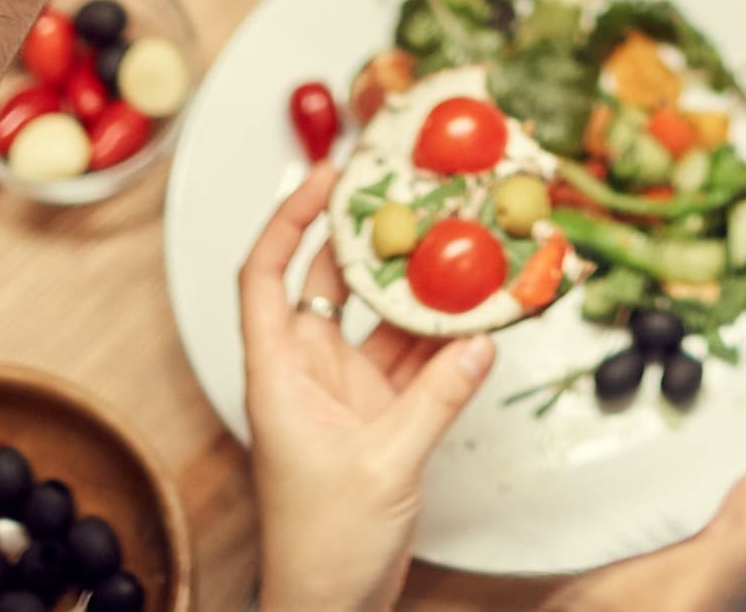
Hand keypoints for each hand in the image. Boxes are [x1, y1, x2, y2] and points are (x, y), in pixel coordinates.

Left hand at [240, 160, 499, 611]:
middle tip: (411, 192)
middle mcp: (307, 373)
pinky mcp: (379, 416)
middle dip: (368, 239)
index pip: (265, 276)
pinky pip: (413, 362)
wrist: (330, 604)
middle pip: (329, 284)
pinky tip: (479, 317)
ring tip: (460, 246)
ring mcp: (345, 392)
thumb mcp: (383, 464)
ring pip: (381, 322)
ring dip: (418, 291)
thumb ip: (435, 400)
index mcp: (279, 375)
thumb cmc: (323, 545)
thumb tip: (478, 343)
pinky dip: (443, 341)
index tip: (327, 177)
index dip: (289, 220)